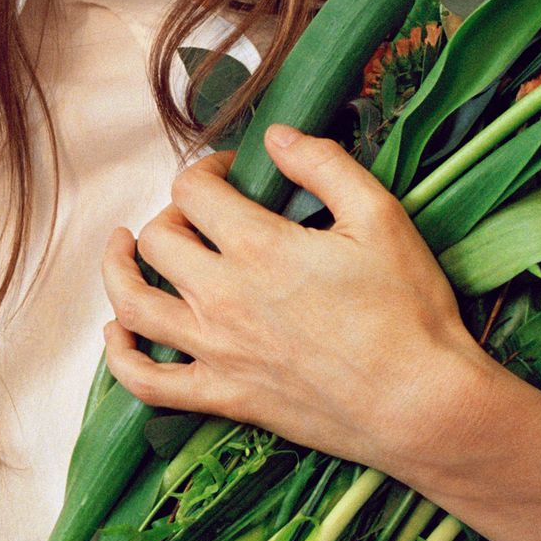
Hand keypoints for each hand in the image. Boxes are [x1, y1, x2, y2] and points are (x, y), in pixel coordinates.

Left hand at [100, 123, 496, 481]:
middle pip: (158, 239)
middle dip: (174, 214)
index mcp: (259, 247)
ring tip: (124, 249)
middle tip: (202, 215)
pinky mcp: (223, 397)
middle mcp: (222, 298)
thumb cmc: (409, 310)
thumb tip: (275, 136)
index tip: (233, 174)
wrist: (422, 404)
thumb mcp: (381, 216)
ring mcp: (217, 352)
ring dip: (119, 270)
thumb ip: (324, 164)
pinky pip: (146, 383)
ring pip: (133, 304)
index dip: (208, 169)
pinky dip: (119, 356)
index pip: (194, 190)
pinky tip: (118, 333)